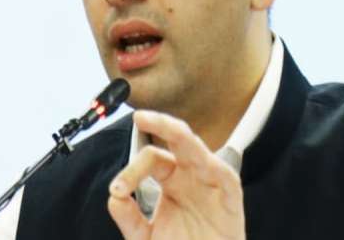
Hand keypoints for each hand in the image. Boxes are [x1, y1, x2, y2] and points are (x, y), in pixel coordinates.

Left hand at [107, 110, 244, 239]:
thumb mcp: (145, 237)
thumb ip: (130, 218)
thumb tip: (113, 198)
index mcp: (171, 180)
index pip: (151, 158)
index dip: (131, 170)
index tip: (117, 190)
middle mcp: (190, 176)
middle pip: (176, 140)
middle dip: (159, 124)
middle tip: (140, 116)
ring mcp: (210, 184)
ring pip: (197, 150)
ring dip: (180, 135)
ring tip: (163, 125)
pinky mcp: (230, 200)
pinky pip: (226, 178)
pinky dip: (216, 168)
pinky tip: (203, 162)